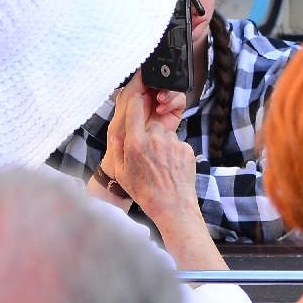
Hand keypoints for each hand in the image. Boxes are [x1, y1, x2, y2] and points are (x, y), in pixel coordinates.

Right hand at [103, 73, 198, 227]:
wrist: (172, 205)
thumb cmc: (144, 191)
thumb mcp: (122, 172)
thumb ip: (118, 149)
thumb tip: (116, 131)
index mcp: (136, 144)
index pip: (135, 110)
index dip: (136, 102)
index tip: (137, 97)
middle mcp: (155, 139)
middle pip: (152, 125)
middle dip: (150, 135)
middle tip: (150, 155)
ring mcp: (173, 143)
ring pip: (167, 136)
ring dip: (164, 145)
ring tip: (162, 165)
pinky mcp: (187, 149)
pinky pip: (179, 145)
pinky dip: (176, 153)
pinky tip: (172, 168)